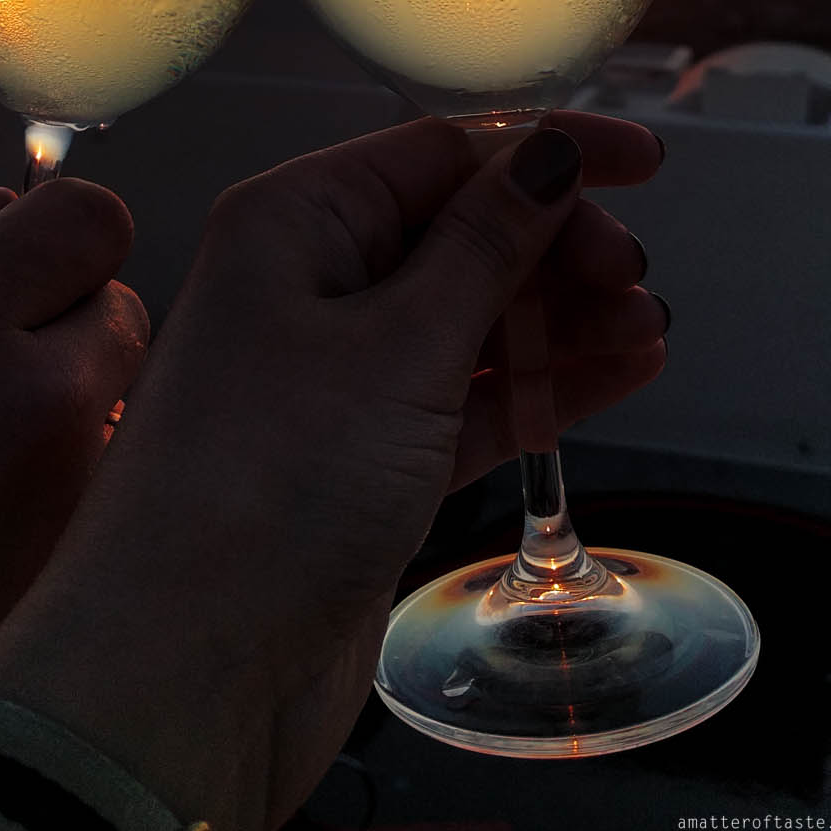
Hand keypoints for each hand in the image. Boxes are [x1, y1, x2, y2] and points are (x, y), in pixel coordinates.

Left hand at [0, 113, 666, 830]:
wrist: (186, 679)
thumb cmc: (265, 490)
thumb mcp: (397, 346)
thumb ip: (485, 245)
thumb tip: (547, 155)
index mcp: (292, 222)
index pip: (441, 152)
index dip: (546, 151)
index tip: (643, 161)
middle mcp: (306, 285)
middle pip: (461, 232)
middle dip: (556, 246)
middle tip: (632, 277)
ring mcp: (335, 378)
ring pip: (471, 319)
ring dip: (559, 319)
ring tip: (644, 329)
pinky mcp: (364, 462)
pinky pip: (466, 399)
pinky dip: (536, 387)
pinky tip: (616, 373)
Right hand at [0, 179, 146, 830]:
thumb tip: (14, 217)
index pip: (92, 220)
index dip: (59, 238)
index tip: (30, 262)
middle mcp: (37, 401)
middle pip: (121, 310)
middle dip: (71, 324)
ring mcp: (76, 495)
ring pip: (123, 404)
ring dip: (75, 409)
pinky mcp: (94, 569)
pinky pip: (115, 488)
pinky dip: (74, 486)